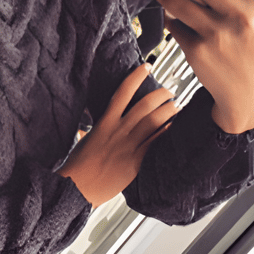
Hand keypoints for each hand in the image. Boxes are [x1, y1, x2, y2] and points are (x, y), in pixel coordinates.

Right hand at [58, 64, 178, 207]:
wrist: (77, 187)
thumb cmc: (77, 166)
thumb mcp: (84, 142)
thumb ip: (90, 133)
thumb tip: (87, 131)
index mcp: (104, 123)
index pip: (122, 93)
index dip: (136, 77)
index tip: (147, 66)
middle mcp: (118, 131)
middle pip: (145, 105)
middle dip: (160, 94)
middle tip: (169, 90)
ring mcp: (128, 146)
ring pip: (154, 122)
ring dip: (168, 111)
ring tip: (176, 105)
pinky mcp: (135, 161)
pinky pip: (155, 142)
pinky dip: (166, 132)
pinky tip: (173, 127)